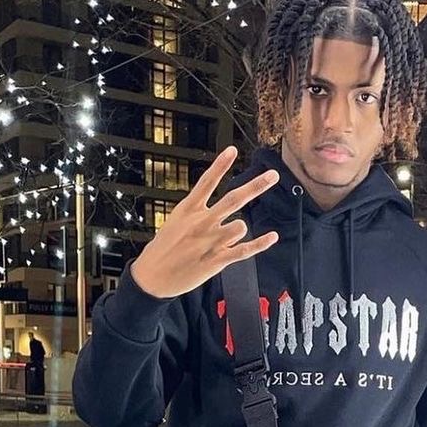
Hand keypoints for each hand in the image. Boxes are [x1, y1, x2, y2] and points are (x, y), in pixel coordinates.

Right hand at [130, 145, 280, 298]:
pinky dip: (260, 244)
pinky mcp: (216, 261)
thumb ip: (199, 212)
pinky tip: (273, 236)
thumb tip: (221, 209)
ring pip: (239, 226)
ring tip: (232, 232)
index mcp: (188, 209)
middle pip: (233, 199)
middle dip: (255, 186)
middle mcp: (201, 222)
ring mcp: (209, 242)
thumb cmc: (165, 247)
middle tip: (274, 174)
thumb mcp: (176, 221)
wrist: (152, 276)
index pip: (207, 182)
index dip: (220, 165)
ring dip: (240, 227)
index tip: (232, 149)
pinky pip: (243, 251)